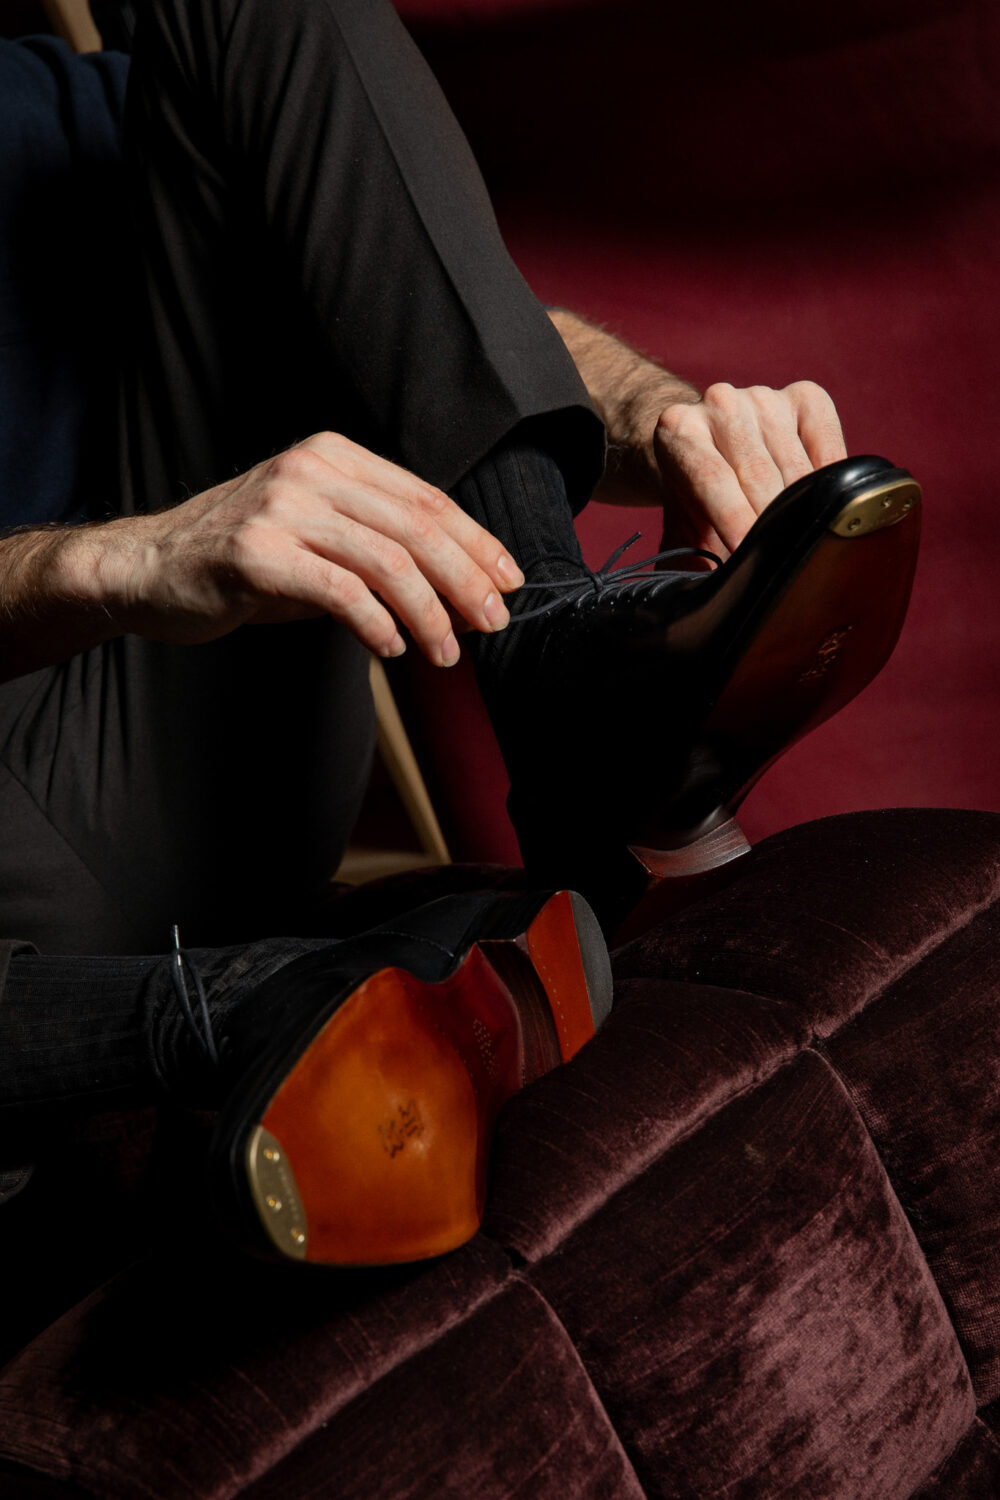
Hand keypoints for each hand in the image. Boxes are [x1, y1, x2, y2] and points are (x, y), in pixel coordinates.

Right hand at [91, 432, 522, 666]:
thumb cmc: (245, 562)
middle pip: (415, 527)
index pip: (426, 499)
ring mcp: (281, 507)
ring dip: (428, 613)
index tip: (508, 582)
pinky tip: (393, 648)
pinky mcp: (256, 552)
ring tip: (446, 653)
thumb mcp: (320, 540)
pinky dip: (375, 623)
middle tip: (493, 623)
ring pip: (385, 560)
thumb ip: (381, 551)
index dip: (475, 542)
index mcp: (333, 457)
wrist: (148, 570)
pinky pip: (337, 590)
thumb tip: (464, 593)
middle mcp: (310, 471)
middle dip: (465, 580)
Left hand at [654, 381, 847, 555]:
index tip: (753, 557)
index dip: (737, 522)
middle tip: (785, 568)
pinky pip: (828, 445)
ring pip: (796, 468)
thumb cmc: (699, 503)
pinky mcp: (805, 396)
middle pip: (759, 475)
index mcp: (678, 432)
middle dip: (775, 525)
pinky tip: (825, 507)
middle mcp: (719, 403)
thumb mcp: (684, 533)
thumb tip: (706, 607)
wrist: (711, 448)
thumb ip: (688, 564)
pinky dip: (832, 481)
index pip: (713, 481)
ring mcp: (764, 396)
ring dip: (804, 511)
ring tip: (804, 545)